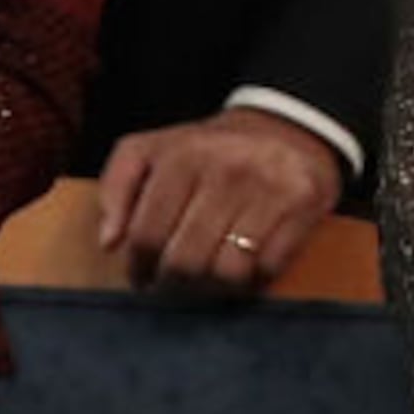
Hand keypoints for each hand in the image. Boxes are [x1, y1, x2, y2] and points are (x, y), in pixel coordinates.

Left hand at [96, 107, 343, 294]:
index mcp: (183, 156)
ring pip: (228, 272)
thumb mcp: (153, 150)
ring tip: (207, 275)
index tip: (141, 275)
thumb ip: (117, 186)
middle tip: (174, 281)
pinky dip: (253, 277)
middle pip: (186, 260)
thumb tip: (109, 241)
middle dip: (174, 282)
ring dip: (214, 286)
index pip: (147, 234)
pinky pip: (268, 268)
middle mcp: (227, 169)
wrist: (286, 127)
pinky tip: (244, 265)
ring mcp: (268, 188)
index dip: (138, 265)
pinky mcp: (303, 205)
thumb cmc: (210, 150)